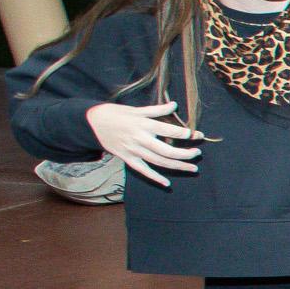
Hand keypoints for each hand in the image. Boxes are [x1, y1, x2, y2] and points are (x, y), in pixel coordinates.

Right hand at [86, 100, 201, 184]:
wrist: (92, 122)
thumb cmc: (116, 113)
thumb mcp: (136, 109)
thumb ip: (157, 110)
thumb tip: (175, 105)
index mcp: (143, 124)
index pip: (168, 130)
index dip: (184, 133)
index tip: (196, 135)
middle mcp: (139, 139)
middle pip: (166, 150)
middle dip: (184, 153)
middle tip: (198, 153)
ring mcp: (133, 150)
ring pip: (158, 161)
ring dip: (177, 166)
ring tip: (193, 167)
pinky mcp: (126, 158)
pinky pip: (142, 170)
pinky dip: (155, 178)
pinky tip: (167, 183)